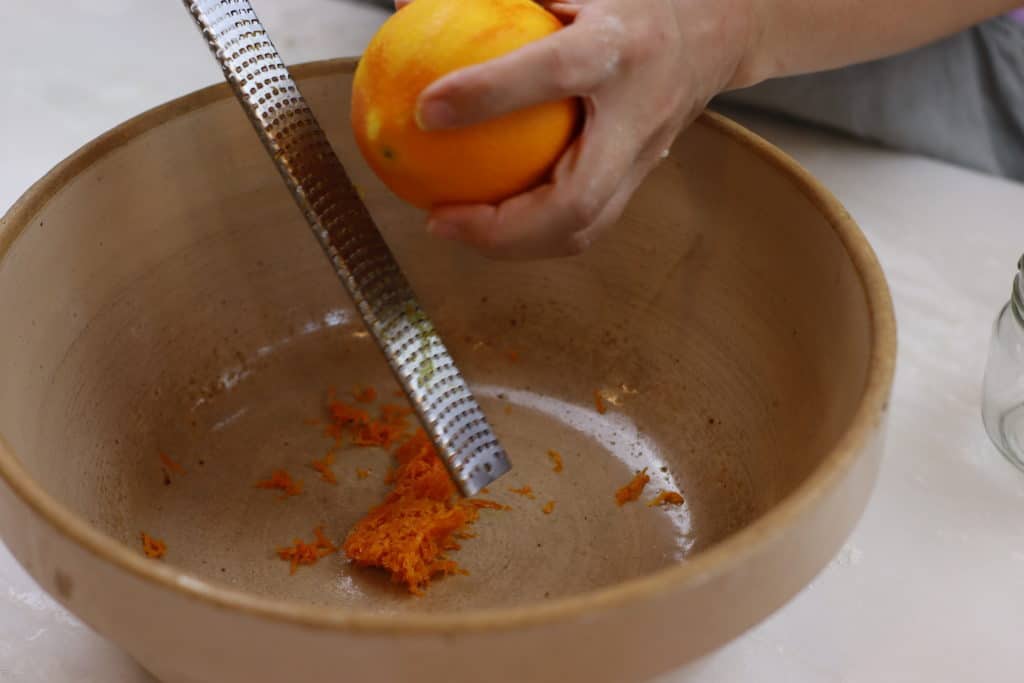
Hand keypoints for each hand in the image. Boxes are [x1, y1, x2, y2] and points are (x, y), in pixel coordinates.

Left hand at [401, 0, 755, 258]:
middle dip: (502, 228)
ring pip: (583, 228)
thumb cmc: (635, 2)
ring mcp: (643, 157)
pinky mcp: (639, 181)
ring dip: (514, 245)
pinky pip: (585, 224)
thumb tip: (406, 1)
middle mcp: (636, 115)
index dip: (490, 94)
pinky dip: (532, 236)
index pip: (554, 73)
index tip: (426, 111)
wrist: (715, 33)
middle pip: (577, 200)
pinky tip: (486, 223)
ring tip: (454, 229)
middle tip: (438, 219)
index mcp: (621, 49)